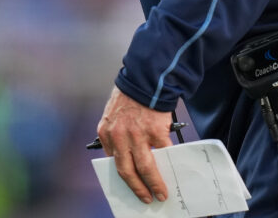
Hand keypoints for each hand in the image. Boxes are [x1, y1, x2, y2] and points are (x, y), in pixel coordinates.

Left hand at [96, 86, 172, 203]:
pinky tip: (172, 170)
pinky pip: (163, 153)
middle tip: (146, 198)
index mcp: (106, 132)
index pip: (112, 162)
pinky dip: (168, 163)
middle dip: (137, 188)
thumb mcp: (113, 115)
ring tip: (160, 193)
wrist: (146, 79)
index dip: (123, 177)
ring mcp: (137, 135)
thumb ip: (117, 136)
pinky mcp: (155, 132)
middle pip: (127, 171)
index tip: (131, 187)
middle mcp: (119, 136)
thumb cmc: (130, 96)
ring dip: (153, 184)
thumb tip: (130, 159)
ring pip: (145, 168)